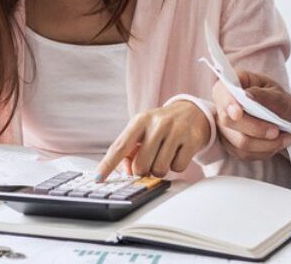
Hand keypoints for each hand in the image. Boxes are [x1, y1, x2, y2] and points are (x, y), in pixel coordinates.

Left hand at [95, 100, 211, 179]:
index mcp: (140, 121)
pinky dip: (176, 166)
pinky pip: (178, 168)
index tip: (98, 178)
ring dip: (160, 169)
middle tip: (149, 160)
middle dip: (143, 170)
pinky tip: (177, 153)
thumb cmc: (160, 126)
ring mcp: (176, 131)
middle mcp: (157, 123)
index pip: (120, 146)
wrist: (191, 113)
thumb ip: (129, 152)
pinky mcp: (192, 140)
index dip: (108, 164)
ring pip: (160, 170)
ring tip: (163, 156)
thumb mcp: (142, 132)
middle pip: (141, 166)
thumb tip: (128, 173)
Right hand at [211, 71, 290, 160]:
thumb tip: (248, 95)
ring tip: (284, 138)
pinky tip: (274, 144)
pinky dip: (263, 151)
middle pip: (229, 121)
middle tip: (277, 131)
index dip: (228, 103)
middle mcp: (223, 105)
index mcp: (232, 84)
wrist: (286, 118)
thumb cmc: (280, 102)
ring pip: (239, 142)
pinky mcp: (230, 144)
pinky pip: (243, 153)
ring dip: (265, 144)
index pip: (222, 92)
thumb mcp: (280, 95)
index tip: (238, 113)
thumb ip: (266, 96)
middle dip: (256, 129)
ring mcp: (224, 126)